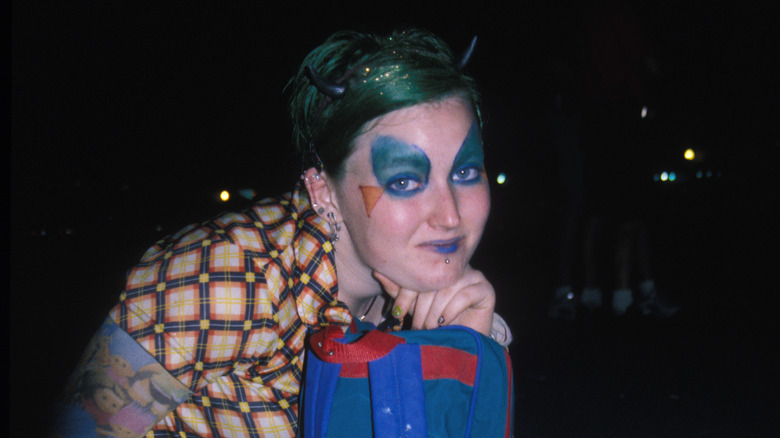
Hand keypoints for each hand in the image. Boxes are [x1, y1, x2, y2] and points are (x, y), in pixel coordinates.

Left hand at [373, 266, 495, 335]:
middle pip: (434, 281)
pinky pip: (466, 295)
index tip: (397, 312)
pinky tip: (445, 322)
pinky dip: (452, 310)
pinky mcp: (486, 290)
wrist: (465, 343)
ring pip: (448, 288)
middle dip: (420, 307)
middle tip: (416, 325)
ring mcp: (474, 277)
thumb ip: (398, 290)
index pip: (419, 273)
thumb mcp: (414, 306)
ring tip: (430, 327)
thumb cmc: (437, 322)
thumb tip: (377, 272)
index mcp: (439, 267)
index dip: (406, 292)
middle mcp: (457, 268)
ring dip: (435, 311)